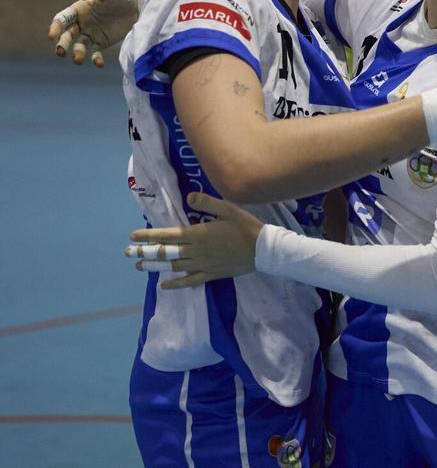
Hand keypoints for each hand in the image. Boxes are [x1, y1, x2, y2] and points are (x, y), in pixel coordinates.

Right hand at [48, 0, 138, 65]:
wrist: (138, 7)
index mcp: (77, 10)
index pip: (62, 20)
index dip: (55, 27)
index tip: (52, 36)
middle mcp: (81, 23)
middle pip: (68, 35)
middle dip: (62, 44)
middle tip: (60, 52)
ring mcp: (91, 34)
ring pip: (80, 46)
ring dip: (77, 53)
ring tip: (78, 60)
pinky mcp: (102, 43)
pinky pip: (96, 52)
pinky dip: (96, 58)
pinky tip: (99, 63)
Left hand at [126, 192, 262, 288]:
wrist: (264, 250)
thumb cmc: (246, 227)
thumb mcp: (229, 209)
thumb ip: (207, 203)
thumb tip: (188, 197)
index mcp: (198, 234)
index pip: (168, 235)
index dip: (149, 235)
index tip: (133, 236)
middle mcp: (196, 250)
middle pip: (166, 251)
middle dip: (145, 251)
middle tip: (127, 252)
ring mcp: (203, 264)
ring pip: (174, 266)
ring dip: (155, 265)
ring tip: (139, 265)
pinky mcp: (212, 274)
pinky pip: (190, 281)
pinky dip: (176, 284)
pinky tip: (164, 285)